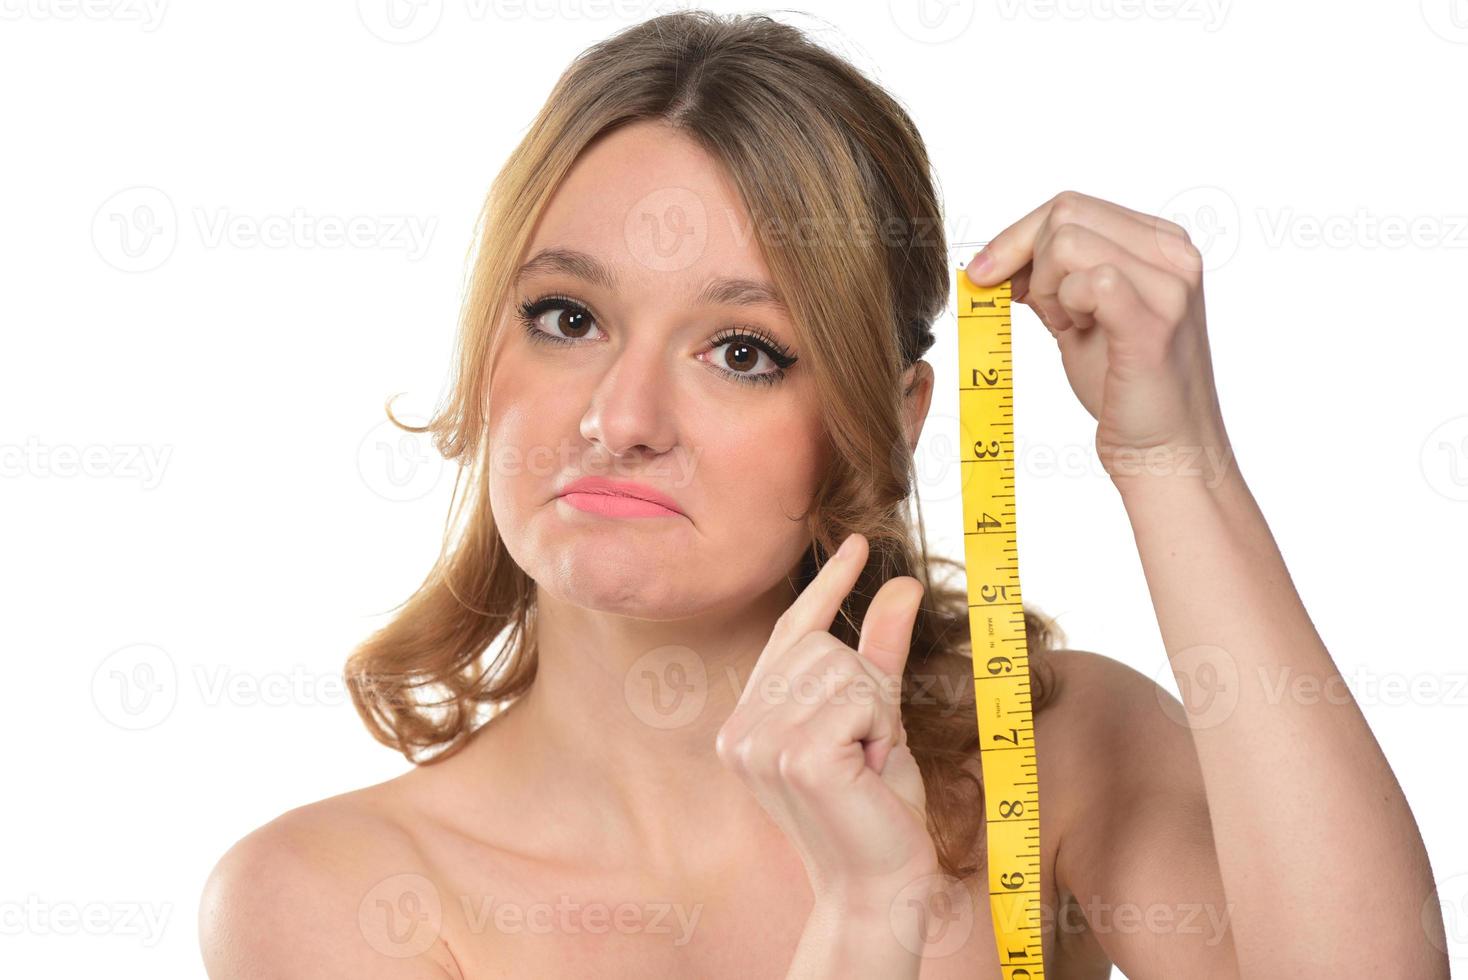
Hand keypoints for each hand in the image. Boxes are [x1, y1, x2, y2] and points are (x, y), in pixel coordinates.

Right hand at [715, 531, 937, 904]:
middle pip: (824, 647)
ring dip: (877, 714)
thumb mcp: (880, 717)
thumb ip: (882, 651)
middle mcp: (739, 728)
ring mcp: (759, 742)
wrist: (882, 881)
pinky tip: (867, 771)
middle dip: (868, 690)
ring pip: (844, 669)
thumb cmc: (877, 805)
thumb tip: (901, 582)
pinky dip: (880, 730)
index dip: (828, 586)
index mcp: (747, 719)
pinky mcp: (794, 756)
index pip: (788, 633)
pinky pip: (860, 699)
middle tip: (868, 749)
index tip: (860, 542)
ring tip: (865, 763)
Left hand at [966, 189, 1234, 485]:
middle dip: (1029, 263)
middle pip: (1065, 214)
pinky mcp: (1154, 321)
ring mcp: (1170, 284)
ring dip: (1047, 288)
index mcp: (1160, 242)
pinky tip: (1076, 332)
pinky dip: (1064, 306)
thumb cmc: (1123, 385)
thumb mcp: (1081, 316)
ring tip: (1070, 327)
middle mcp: (1174, 253)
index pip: (1070, 205)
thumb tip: (998, 259)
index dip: (1016, 237)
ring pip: (1068, 242)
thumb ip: (1052, 279)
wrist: (1162, 448)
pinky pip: (1088, 281)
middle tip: (1045, 314)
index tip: (984, 274)